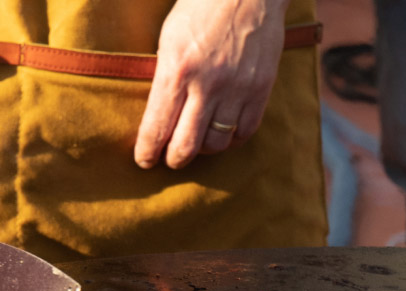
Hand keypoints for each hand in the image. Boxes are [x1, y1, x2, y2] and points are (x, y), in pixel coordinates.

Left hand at [134, 0, 286, 169]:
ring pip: (217, 143)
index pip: (157, 126)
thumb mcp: (169, 38)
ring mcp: (237, 88)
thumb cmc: (201, 8)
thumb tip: (159, 116)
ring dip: (203, 148)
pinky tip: (223, 131)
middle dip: (173, 158)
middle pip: (186, 146)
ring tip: (197, 140)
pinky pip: (245, 131)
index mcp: (177, 69)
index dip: (147, 151)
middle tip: (169, 158)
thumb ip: (165, 78)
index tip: (144, 160)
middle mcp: (207, 83)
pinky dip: (232, 139)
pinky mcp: (261, 88)